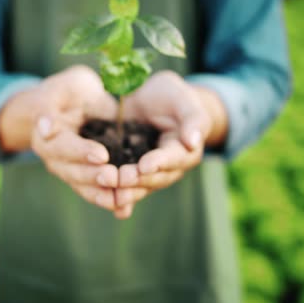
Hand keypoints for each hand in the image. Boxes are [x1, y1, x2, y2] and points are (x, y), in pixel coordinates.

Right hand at [0, 66, 119, 210]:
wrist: (74, 105)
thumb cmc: (68, 92)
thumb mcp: (61, 88)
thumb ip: (50, 105)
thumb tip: (44, 126)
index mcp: (46, 137)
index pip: (63, 146)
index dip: (81, 152)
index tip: (102, 155)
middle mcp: (55, 159)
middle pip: (73, 172)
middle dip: (94, 177)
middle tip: (115, 178)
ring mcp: (69, 171)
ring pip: (85, 187)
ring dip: (103, 195)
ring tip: (122, 200)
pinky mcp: (85, 178)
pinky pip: (96, 193)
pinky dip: (110, 202)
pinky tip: (125, 210)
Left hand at [113, 71, 227, 218]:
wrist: (150, 100)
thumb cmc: (171, 96)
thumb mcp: (183, 99)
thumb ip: (192, 118)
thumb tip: (193, 142)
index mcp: (185, 150)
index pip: (173, 158)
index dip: (159, 163)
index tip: (145, 165)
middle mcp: (170, 167)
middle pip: (156, 178)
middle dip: (138, 180)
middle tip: (121, 179)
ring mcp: (150, 173)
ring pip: (140, 187)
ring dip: (126, 192)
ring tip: (111, 192)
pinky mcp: (132, 173)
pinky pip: (126, 187)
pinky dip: (118, 197)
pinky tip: (110, 206)